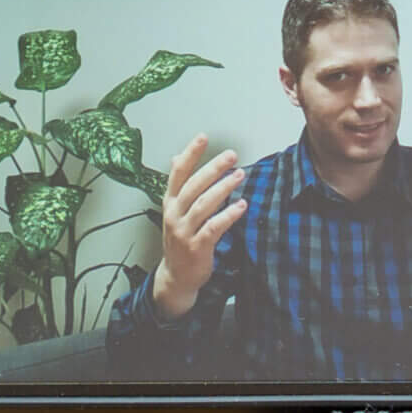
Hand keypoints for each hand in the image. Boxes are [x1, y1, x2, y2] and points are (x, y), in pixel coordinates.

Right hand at [154, 134, 248, 320]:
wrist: (176, 276)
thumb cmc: (180, 239)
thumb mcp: (175, 211)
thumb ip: (179, 186)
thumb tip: (176, 157)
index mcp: (170, 203)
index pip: (177, 173)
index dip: (190, 154)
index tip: (203, 137)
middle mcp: (174, 214)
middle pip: (193, 186)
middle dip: (212, 168)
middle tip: (231, 155)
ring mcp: (184, 231)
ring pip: (204, 204)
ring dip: (223, 188)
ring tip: (240, 175)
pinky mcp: (197, 247)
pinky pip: (213, 227)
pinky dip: (227, 215)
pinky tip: (241, 205)